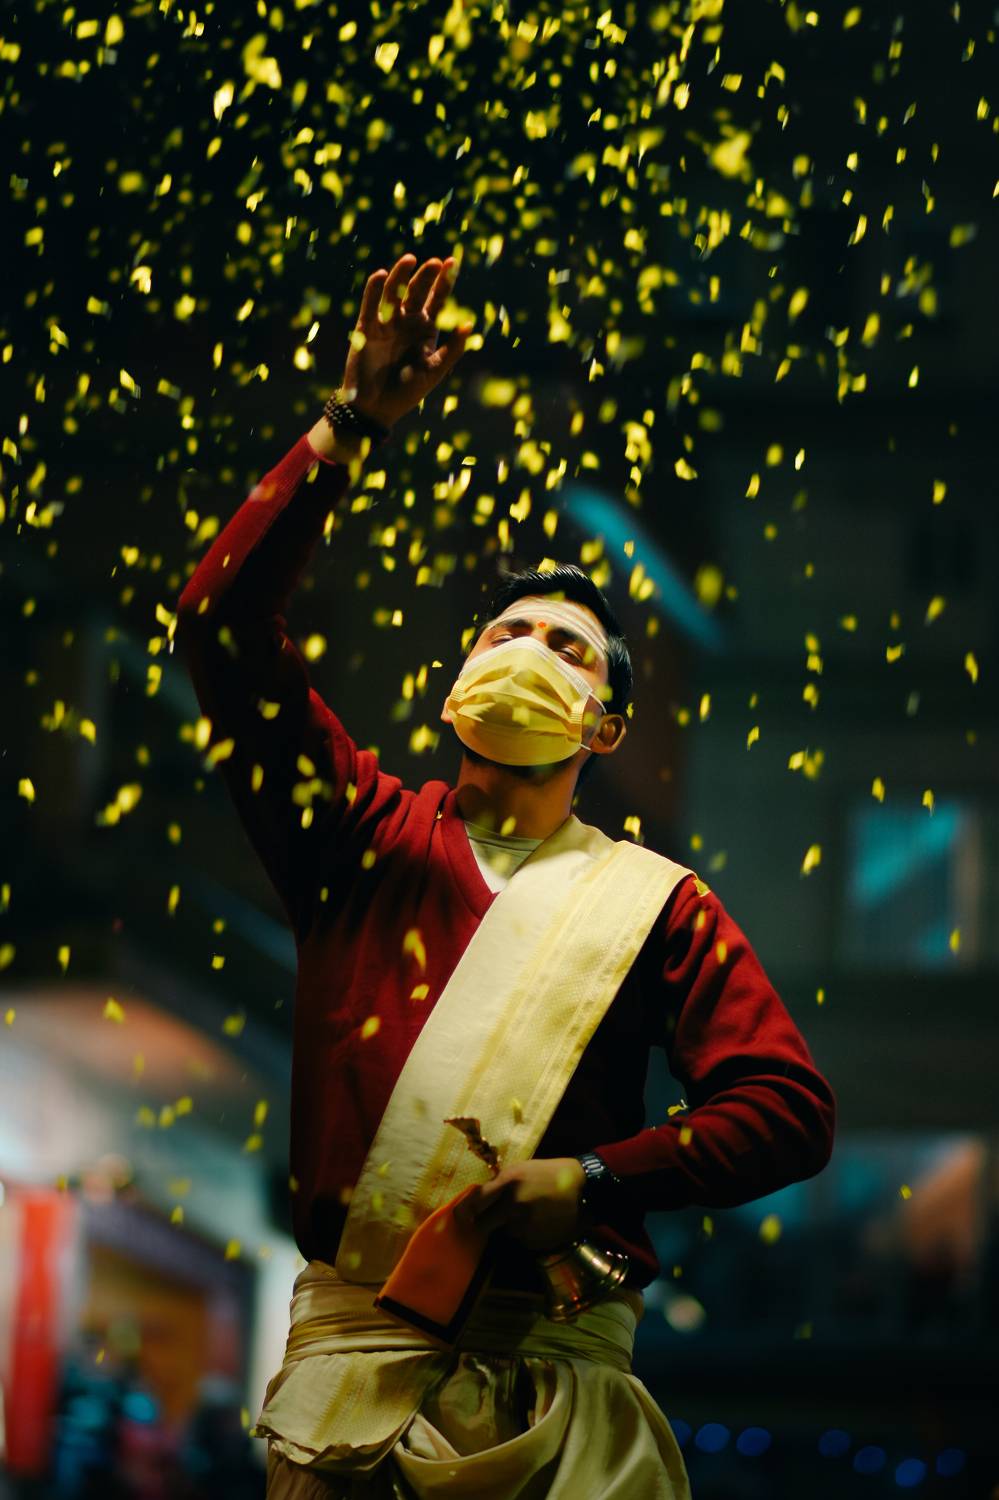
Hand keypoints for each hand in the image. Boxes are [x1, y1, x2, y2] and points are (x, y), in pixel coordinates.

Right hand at [338, 253, 473, 432]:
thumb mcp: (435, 370)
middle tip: (435, 263)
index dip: (445, 282)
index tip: (453, 262)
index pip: (437, 300)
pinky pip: (370, 305)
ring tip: (409, 260)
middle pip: (416, 292)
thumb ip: (453, 349)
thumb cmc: (408, 392)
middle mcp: (406, 322)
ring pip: (393, 294)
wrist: (377, 409)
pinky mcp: (366, 329)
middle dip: (426, 276)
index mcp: (425, 329)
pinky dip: (374, 290)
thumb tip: (470, 325)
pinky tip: (381, 275)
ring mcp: (386, 323)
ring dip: (400, 276)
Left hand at [453, 1157, 586, 1254]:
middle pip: (483, 1225)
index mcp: (507, 1183)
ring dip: (510, 1228)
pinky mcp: (536, 1241)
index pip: (475, 1203)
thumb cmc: (551, 1173)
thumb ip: (501, 1183)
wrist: (585, 1190)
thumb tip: (480, 1197)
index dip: (463, 1212)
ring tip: (529, 1215)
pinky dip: (526, 1234)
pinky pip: (522, 1240)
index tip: (458, 1218)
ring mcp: (525, 1226)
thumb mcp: (522, 1168)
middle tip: (488, 1221)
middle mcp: (512, 1206)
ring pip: (505, 1233)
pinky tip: (540, 1223)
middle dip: (484, 1224)